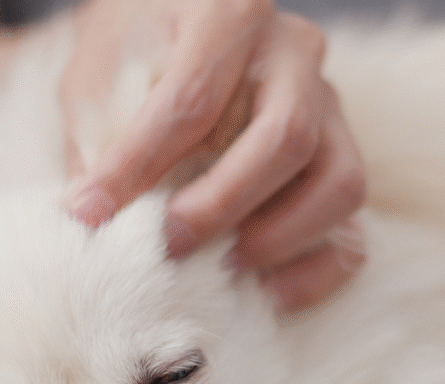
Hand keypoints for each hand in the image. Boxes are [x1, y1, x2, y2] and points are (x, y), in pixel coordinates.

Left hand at [62, 0, 365, 311]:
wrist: (183, 29)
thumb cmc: (138, 50)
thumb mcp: (101, 70)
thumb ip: (97, 133)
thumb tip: (91, 215)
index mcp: (231, 14)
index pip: (192, 100)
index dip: (138, 164)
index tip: (89, 213)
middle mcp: (295, 53)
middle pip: (286, 139)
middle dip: (222, 205)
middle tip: (167, 244)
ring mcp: (330, 106)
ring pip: (339, 183)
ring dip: (279, 238)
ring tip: (221, 268)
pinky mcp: (343, 154)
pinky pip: (355, 224)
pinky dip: (317, 269)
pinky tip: (266, 293)